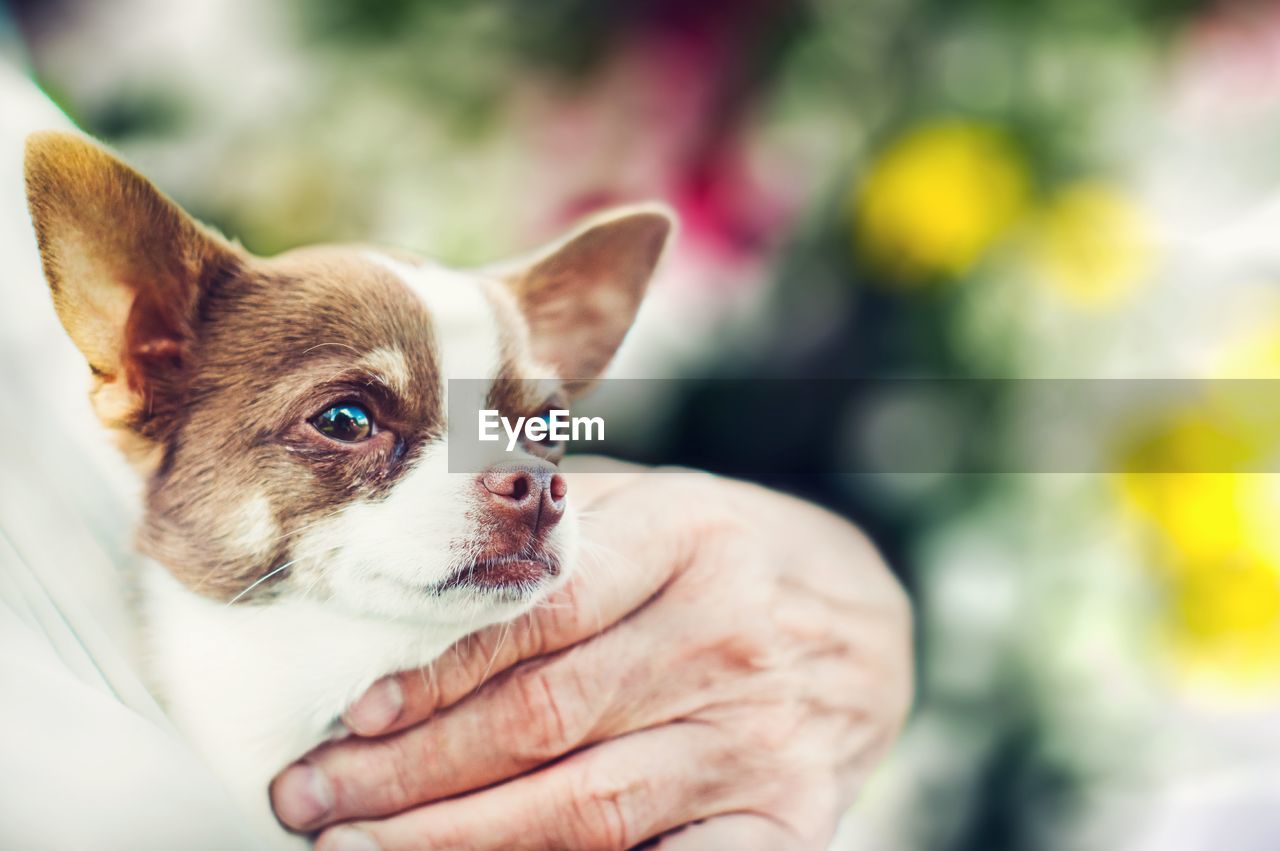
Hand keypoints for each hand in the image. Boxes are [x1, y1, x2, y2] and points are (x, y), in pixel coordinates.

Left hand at [271, 463, 912, 849]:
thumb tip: (421, 544)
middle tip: (310, 798)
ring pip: (585, 808)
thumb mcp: (658, 502)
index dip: (433, 672)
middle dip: (409, 772)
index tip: (347, 715)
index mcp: (686, 537)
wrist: (869, 620)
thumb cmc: (730, 555)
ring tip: (359, 850)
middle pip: (542, 721)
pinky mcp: (788, 817)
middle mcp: (725, 637)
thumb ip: (555, 520)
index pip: (537, 616)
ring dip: (458, 840)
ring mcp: (759, 737)